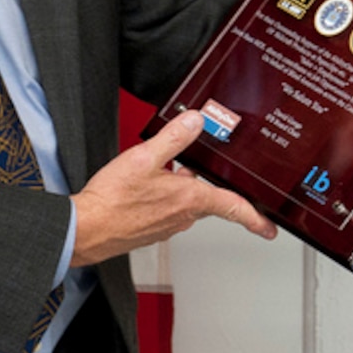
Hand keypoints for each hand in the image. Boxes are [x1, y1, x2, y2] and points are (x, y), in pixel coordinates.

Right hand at [70, 111, 276, 264]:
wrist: (83, 229)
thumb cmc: (111, 201)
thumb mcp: (144, 157)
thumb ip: (174, 138)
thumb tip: (196, 122)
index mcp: (189, 200)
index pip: (233, 207)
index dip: (255, 218)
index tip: (269, 229)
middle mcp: (182, 217)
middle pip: (206, 199)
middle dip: (201, 183)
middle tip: (189, 168)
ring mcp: (166, 226)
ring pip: (184, 203)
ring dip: (177, 188)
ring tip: (158, 172)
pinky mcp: (150, 231)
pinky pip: (166, 210)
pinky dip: (162, 197)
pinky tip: (144, 187)